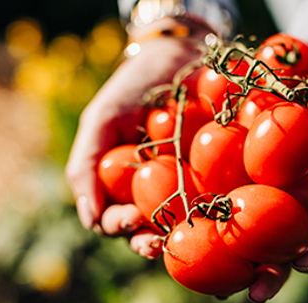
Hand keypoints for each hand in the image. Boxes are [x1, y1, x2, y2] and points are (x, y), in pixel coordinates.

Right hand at [66, 18, 208, 236]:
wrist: (178, 55)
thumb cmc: (133, 88)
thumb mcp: (101, 121)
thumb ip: (86, 166)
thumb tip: (88, 220)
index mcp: (122, 184)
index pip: (115, 218)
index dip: (118, 226)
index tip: (128, 219)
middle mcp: (154, 190)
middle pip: (148, 229)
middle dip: (149, 242)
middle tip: (156, 243)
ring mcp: (187, 183)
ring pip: (183, 221)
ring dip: (182, 235)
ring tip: (186, 238)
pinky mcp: (219, 173)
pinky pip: (218, 195)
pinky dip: (218, 209)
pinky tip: (221, 217)